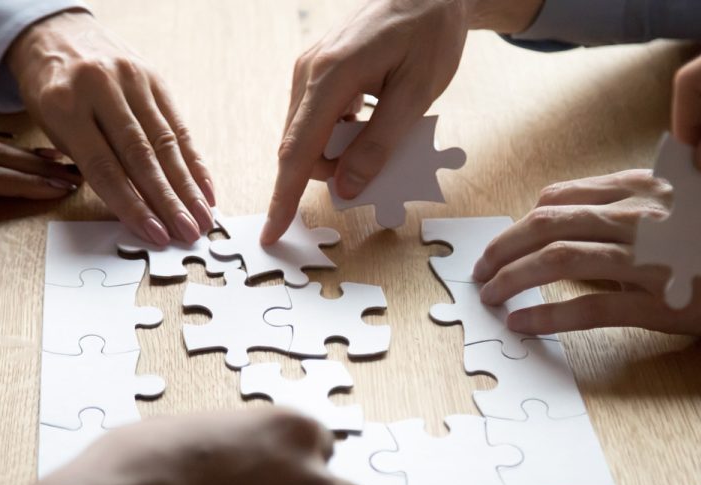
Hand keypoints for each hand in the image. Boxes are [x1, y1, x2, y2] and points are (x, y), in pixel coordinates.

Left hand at [7, 10, 215, 245]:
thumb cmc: (53, 91)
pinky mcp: (155, 77)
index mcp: (64, 104)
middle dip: (168, 200)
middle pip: (141, 155)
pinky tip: (207, 190)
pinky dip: (194, 162)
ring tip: (202, 218)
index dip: (132, 205)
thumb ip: (92, 164)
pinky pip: (179, 125)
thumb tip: (139, 211)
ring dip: (187, 186)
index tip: (155, 234)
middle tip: (187, 232)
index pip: (104, 167)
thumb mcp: (55, 128)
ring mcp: (131, 79)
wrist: (58, 34)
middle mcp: (100, 88)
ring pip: (165, 142)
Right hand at [261, 0, 543, 242]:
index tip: (271, 233)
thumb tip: (347, 187)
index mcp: (331, 75)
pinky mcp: (316, 72)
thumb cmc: (429, 35)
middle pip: (301, 149)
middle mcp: (308, 72)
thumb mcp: (416, 95)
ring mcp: (308, 70)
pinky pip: (316, 120)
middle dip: (330, 172)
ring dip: (338, 154)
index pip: (297, 151)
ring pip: (308, 137)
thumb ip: (379, 144)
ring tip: (383, 132)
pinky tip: (371, 120)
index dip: (283, 198)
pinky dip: (339, 136)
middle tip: (380, 167)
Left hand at [470, 169, 700, 336]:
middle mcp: (638, 218)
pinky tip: (522, 325)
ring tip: (489, 295)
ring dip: (514, 278)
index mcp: (644, 192)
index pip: (564, 199)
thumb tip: (589, 222)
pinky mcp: (658, 302)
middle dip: (504, 247)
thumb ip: (639, 208)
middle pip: (549, 224)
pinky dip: (548, 316)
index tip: (505, 239)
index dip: (524, 220)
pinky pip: (589, 307)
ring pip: (560, 260)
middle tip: (480, 270)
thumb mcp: (688, 206)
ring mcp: (646, 260)